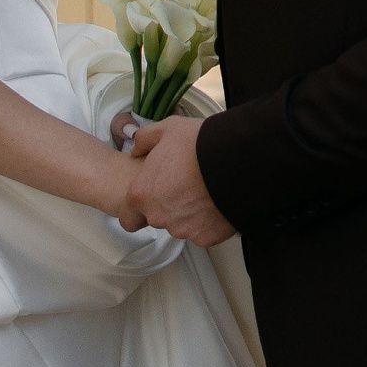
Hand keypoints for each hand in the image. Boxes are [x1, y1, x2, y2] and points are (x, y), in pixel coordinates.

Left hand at [124, 115, 236, 246]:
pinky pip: (203, 231)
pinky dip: (208, 220)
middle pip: (158, 218)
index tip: (155, 194)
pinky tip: (217, 201)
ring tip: (205, 189)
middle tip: (186, 184)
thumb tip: (137, 148)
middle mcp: (158, 216)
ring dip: (189, 212)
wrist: (236, 159)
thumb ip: (144, 139)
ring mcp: (182, 229)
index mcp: (142, 193)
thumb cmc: (199, 144)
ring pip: (181, 225)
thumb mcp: (167, 129)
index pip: (129, 215)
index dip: (142, 205)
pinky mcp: (205, 237)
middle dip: (169, 205)